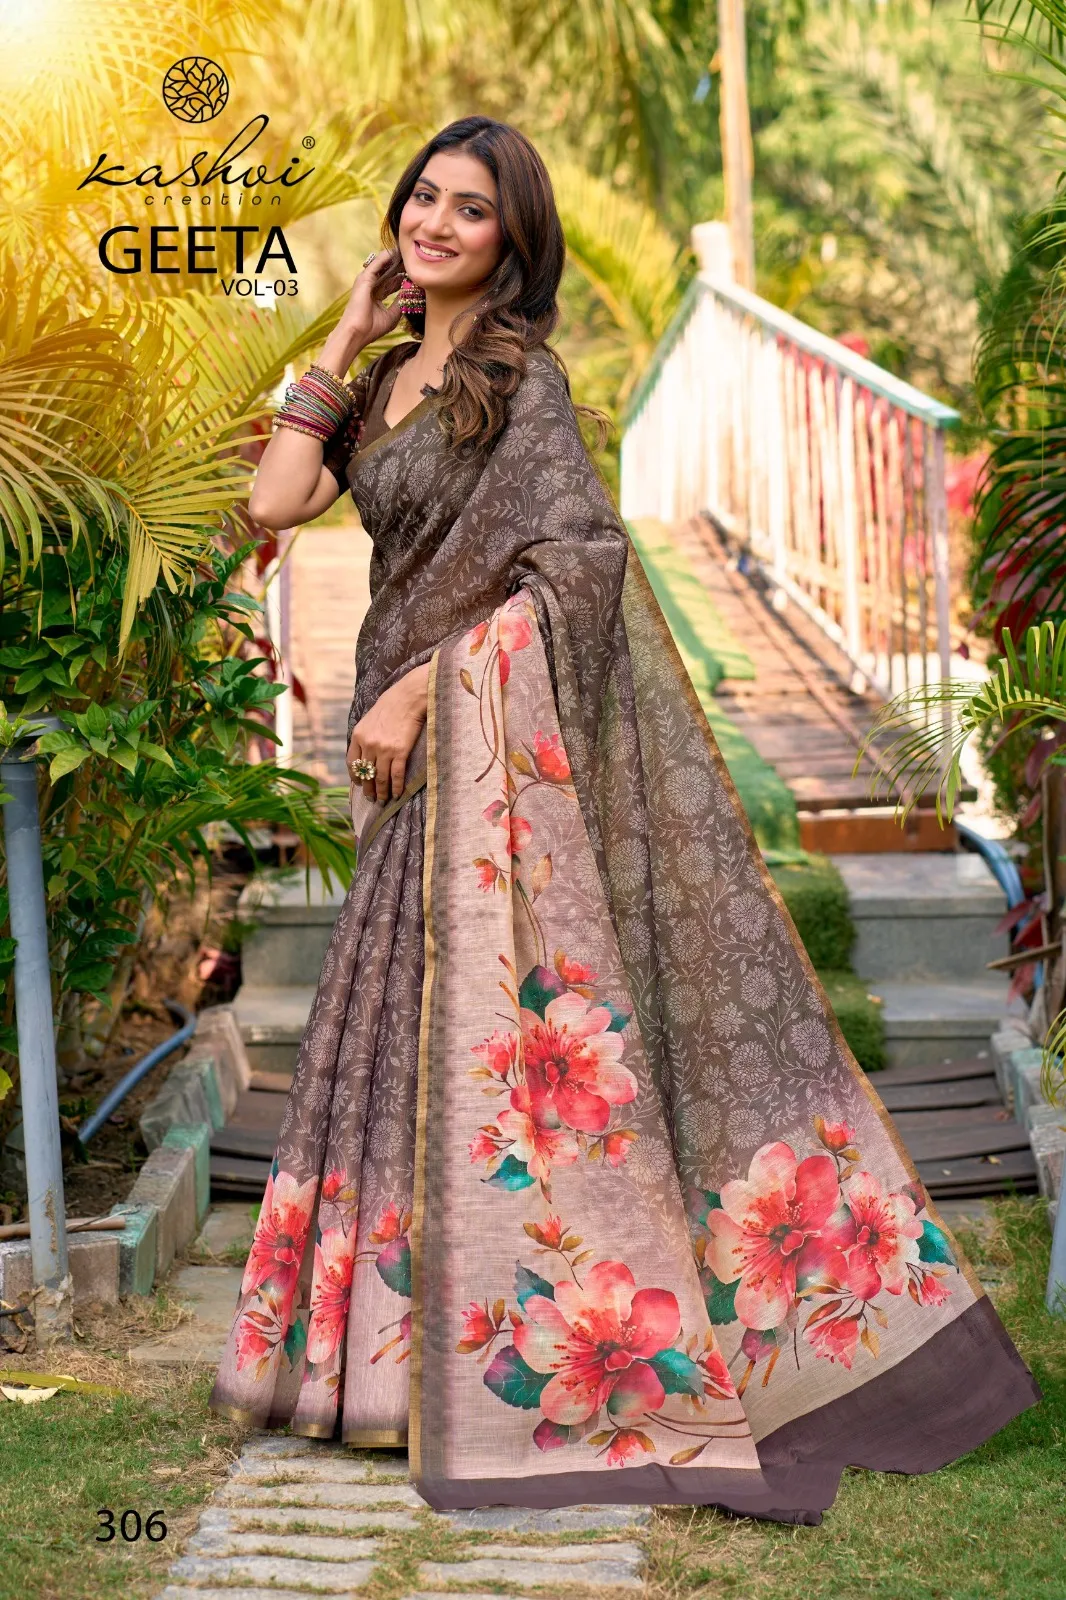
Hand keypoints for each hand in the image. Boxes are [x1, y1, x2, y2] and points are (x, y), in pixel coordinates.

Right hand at [340, 249, 405, 348]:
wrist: (357, 333)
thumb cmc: (371, 328)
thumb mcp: (392, 315)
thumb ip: (400, 302)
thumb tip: (410, 293)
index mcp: (376, 295)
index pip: (391, 282)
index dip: (402, 277)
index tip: (414, 273)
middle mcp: (370, 286)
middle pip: (387, 271)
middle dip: (400, 265)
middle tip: (412, 259)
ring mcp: (366, 281)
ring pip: (382, 264)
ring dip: (394, 257)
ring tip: (406, 251)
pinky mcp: (364, 278)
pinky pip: (377, 263)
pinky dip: (386, 257)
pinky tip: (396, 252)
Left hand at [346, 662, 429, 803]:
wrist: (408, 698)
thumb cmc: (390, 706)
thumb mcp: (369, 719)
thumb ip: (364, 736)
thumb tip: (364, 754)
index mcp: (358, 736)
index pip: (352, 763)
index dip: (355, 777)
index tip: (358, 784)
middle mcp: (369, 745)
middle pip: (366, 773)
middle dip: (368, 789)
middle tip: (371, 799)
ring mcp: (384, 749)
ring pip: (380, 777)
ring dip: (381, 792)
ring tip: (383, 800)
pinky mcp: (400, 752)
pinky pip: (396, 775)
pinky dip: (396, 787)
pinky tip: (397, 794)